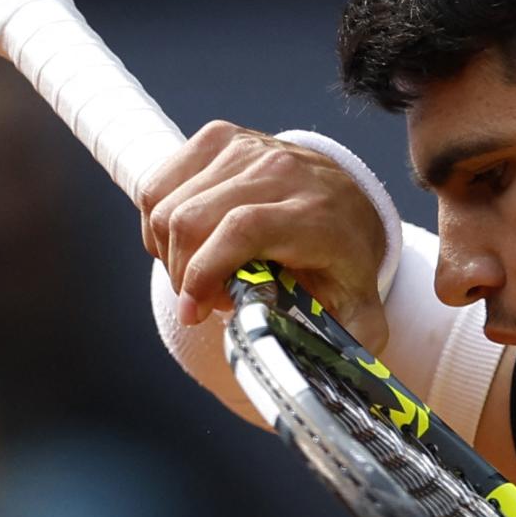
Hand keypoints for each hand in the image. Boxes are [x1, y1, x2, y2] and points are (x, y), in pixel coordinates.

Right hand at [138, 120, 390, 351]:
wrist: (346, 202)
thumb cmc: (342, 261)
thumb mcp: (359, 309)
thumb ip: (350, 345)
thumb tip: (335, 377)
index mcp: (315, 214)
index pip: (241, 230)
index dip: (205, 272)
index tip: (194, 312)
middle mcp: (281, 171)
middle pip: (194, 219)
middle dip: (183, 274)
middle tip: (200, 304)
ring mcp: (246, 148)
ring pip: (168, 204)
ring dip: (169, 253)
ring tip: (198, 276)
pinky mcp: (218, 138)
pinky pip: (158, 185)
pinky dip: (156, 224)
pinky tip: (183, 246)